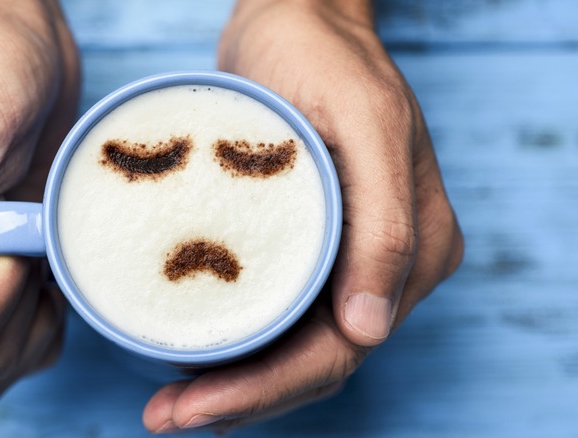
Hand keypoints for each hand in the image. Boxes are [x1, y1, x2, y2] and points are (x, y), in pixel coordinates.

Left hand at [143, 0, 462, 432]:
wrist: (295, 20)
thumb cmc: (325, 58)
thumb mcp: (364, 124)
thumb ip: (385, 226)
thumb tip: (369, 329)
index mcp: (413, 246)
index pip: (341, 347)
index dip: (268, 389)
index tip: (195, 408)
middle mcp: (386, 264)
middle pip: (314, 361)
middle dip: (240, 399)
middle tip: (164, 417)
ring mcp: (348, 257)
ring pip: (292, 348)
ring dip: (234, 385)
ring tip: (168, 405)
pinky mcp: (311, 245)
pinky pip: (278, 313)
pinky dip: (237, 346)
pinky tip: (190, 359)